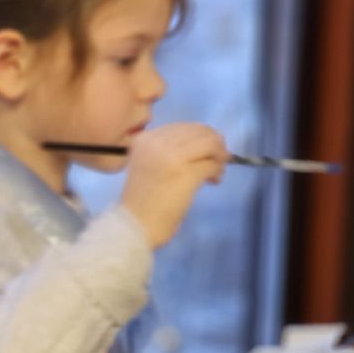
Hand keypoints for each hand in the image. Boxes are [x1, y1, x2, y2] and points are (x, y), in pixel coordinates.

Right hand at [120, 122, 227, 247]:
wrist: (135, 225)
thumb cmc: (141, 200)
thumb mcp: (147, 164)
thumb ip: (166, 150)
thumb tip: (203, 143)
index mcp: (145, 139)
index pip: (182, 127)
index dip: (199, 136)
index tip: (206, 150)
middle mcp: (157, 143)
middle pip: (198, 131)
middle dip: (214, 143)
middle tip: (219, 159)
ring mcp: (172, 157)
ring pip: (209, 143)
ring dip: (219, 156)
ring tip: (217, 172)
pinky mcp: (186, 173)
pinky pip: (212, 164)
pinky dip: (217, 171)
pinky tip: (214, 181)